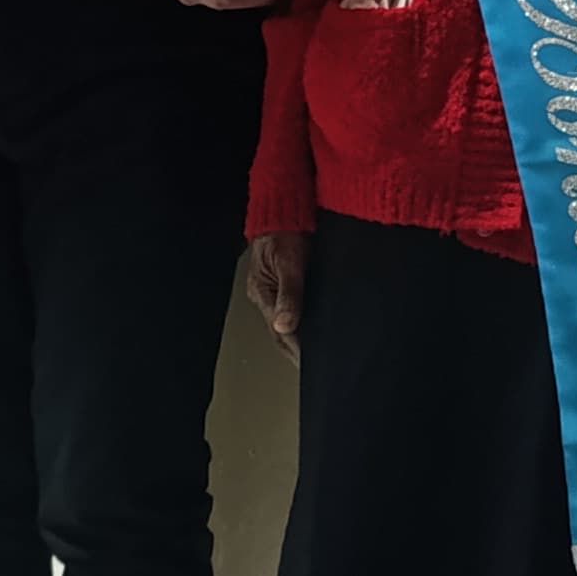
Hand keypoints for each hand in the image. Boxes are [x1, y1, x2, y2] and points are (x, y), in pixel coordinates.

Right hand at [243, 232, 308, 358]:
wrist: (284, 207)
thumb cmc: (285, 229)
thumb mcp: (289, 261)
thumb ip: (289, 293)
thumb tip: (285, 324)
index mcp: (263, 292)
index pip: (280, 332)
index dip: (296, 350)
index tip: (308, 364)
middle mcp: (266, 294)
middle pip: (282, 332)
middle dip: (296, 351)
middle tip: (313, 368)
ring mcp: (274, 288)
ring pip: (287, 322)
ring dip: (299, 338)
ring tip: (313, 355)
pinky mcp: (286, 281)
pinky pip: (293, 308)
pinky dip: (303, 321)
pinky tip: (313, 327)